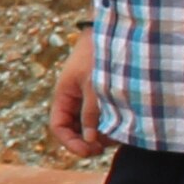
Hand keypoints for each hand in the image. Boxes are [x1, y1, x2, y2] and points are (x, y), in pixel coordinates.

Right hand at [46, 32, 105, 162]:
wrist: (113, 33)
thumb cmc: (99, 55)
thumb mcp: (94, 85)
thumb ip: (91, 113)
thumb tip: (91, 140)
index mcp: (64, 96)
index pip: (59, 127)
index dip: (70, 142)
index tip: (88, 151)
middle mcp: (74, 100)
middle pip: (74, 130)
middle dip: (87, 141)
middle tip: (105, 147)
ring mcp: (89, 99)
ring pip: (90, 125)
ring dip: (101, 134)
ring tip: (118, 135)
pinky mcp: (104, 97)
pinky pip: (103, 117)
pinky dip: (111, 124)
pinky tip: (124, 125)